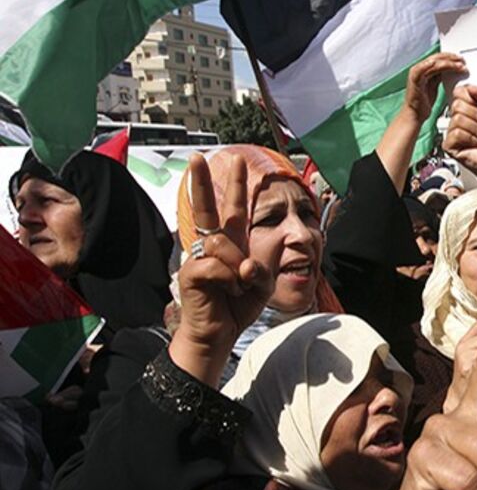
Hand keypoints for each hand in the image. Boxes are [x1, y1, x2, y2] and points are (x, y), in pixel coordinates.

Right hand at [171, 155, 276, 385]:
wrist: (220, 333)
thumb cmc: (238, 307)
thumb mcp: (263, 283)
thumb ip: (267, 262)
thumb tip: (272, 242)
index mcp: (233, 244)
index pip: (234, 210)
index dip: (237, 186)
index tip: (237, 162)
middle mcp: (213, 246)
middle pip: (208, 208)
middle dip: (202, 181)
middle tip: (196, 156)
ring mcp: (200, 257)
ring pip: (224, 245)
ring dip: (239, 269)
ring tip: (237, 288)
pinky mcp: (191, 272)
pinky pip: (218, 265)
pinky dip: (229, 280)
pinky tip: (225, 292)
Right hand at [403, 53, 466, 123]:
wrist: (415, 115)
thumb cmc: (424, 103)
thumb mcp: (435, 87)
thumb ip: (440, 77)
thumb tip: (452, 71)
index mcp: (424, 70)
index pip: (439, 59)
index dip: (451, 58)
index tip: (462, 61)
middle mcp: (419, 68)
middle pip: (437, 58)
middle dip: (451, 58)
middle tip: (463, 60)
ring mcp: (416, 72)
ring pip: (434, 62)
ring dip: (448, 62)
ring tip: (459, 65)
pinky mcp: (414, 78)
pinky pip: (424, 68)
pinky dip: (435, 65)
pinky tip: (446, 65)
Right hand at [443, 86, 476, 190]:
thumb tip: (472, 88)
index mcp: (469, 106)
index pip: (459, 91)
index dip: (472, 97)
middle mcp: (459, 117)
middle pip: (457, 104)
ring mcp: (453, 130)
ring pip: (458, 119)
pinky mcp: (450, 144)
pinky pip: (456, 133)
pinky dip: (472, 139)